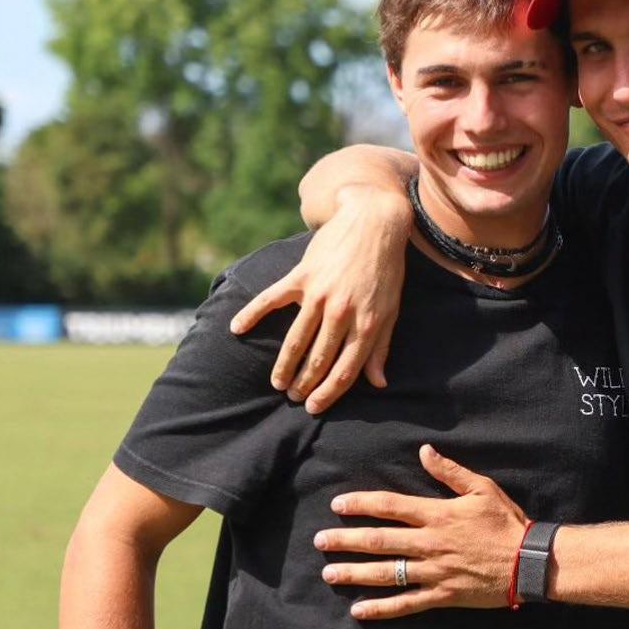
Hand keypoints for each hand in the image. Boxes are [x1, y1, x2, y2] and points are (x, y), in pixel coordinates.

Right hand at [228, 186, 409, 412]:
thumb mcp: (391, 310)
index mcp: (367, 325)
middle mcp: (342, 313)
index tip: (314, 407)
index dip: (329, 393)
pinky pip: (271, 299)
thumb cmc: (386, 270)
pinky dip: (252, 313)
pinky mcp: (301, 275)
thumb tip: (378, 382)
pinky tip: (237, 328)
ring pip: (296, 339)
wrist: (373, 221)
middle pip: (319, 359)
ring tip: (277, 383)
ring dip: (284, 365)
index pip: (345, 370)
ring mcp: (319, 294)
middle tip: (293, 397)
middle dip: (305, 384)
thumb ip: (381, 347)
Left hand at [314, 445, 527, 619]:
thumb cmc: (507, 523)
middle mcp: (430, 543)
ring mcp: (434, 572)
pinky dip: (381, 609)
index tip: (338, 505)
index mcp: (437, 515)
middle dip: (345, 540)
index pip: (389, 506)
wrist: (530, 562)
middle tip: (319, 541)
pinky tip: (358, 611)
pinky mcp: (442, 595)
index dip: (360, 504)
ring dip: (354, 573)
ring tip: (329, 573)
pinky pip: (406, 604)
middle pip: (379, 541)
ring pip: (386, 573)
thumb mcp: (482, 489)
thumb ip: (449, 472)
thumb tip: (424, 451)